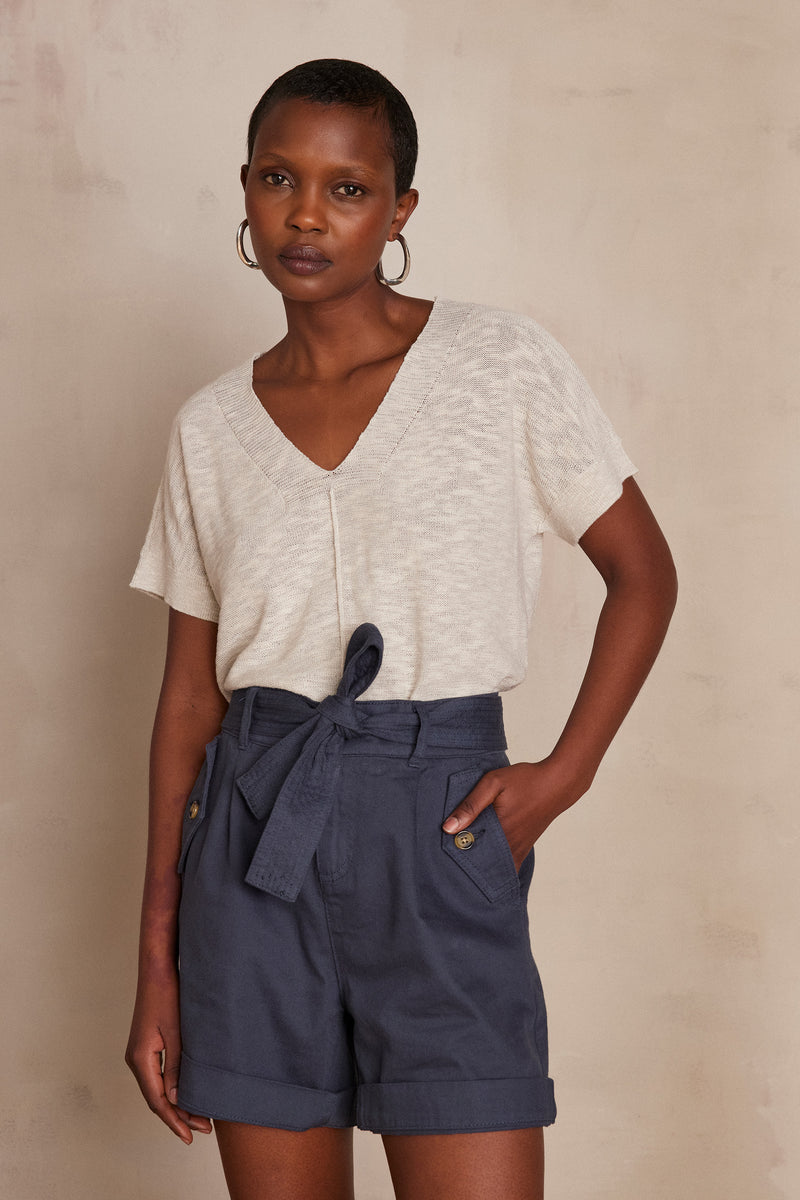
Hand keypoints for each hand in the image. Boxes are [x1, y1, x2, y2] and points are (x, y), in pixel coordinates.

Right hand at [125, 967, 211, 1143]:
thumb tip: (178, 1100)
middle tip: (202, 1130)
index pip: (158, 1100)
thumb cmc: (168, 996)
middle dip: (178, 1115)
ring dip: (177, 1103)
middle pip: (157, 1098)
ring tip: (199, 1117)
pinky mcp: (147, 1047)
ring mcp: (140, 1054)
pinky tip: (186, 1093)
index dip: (175, 1120)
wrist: (158, 970)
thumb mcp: (177, 1034)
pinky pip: (158, 1076)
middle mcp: (136, 1060)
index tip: (190, 1135)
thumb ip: (177, 1068)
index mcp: (141, 1059)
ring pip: (157, 1089)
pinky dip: (173, 1089)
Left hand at [442, 758, 585, 871]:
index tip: (438, 851)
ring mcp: (518, 850)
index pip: (467, 852)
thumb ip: (471, 805)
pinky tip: (482, 860)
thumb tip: (448, 828)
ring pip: (492, 868)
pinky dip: (493, 866)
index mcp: (498, 831)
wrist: (557, 783)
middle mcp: (509, 846)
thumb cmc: (525, 780)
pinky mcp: (524, 849)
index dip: (450, 853)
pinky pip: (506, 866)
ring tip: (461, 858)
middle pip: (478, 865)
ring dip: (477, 865)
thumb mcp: (494, 784)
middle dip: (461, 863)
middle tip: (444, 859)